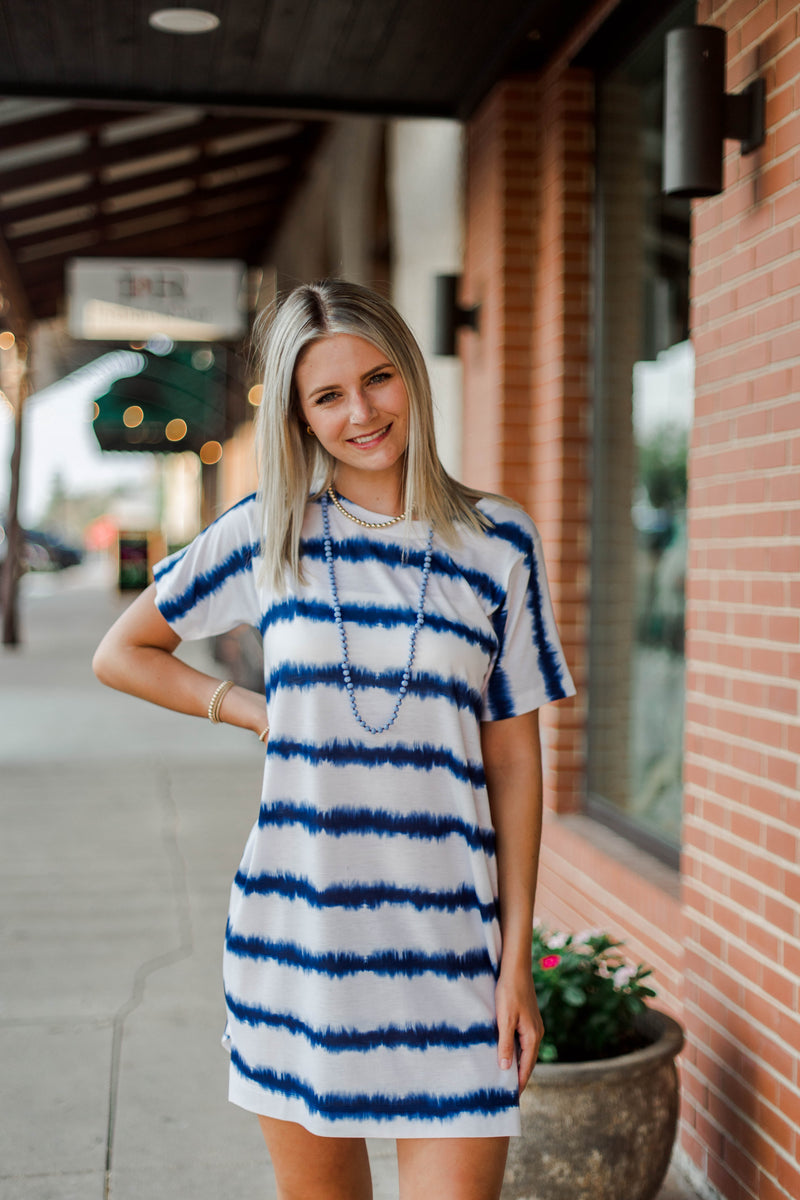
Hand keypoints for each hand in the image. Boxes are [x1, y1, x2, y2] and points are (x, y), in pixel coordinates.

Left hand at [495, 965, 543, 1093]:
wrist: (516, 968)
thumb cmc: (509, 992)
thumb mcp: (504, 1019)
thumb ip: (505, 1044)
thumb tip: (505, 1068)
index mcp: (532, 1036)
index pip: (526, 1067)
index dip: (519, 1083)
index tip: (511, 1099)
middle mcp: (536, 1033)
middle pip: (528, 1061)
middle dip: (519, 1076)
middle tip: (506, 1093)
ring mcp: (533, 1026)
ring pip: (525, 1051)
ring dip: (517, 1064)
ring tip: (505, 1077)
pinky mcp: (527, 1019)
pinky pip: (523, 1042)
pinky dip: (515, 1051)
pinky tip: (506, 1052)